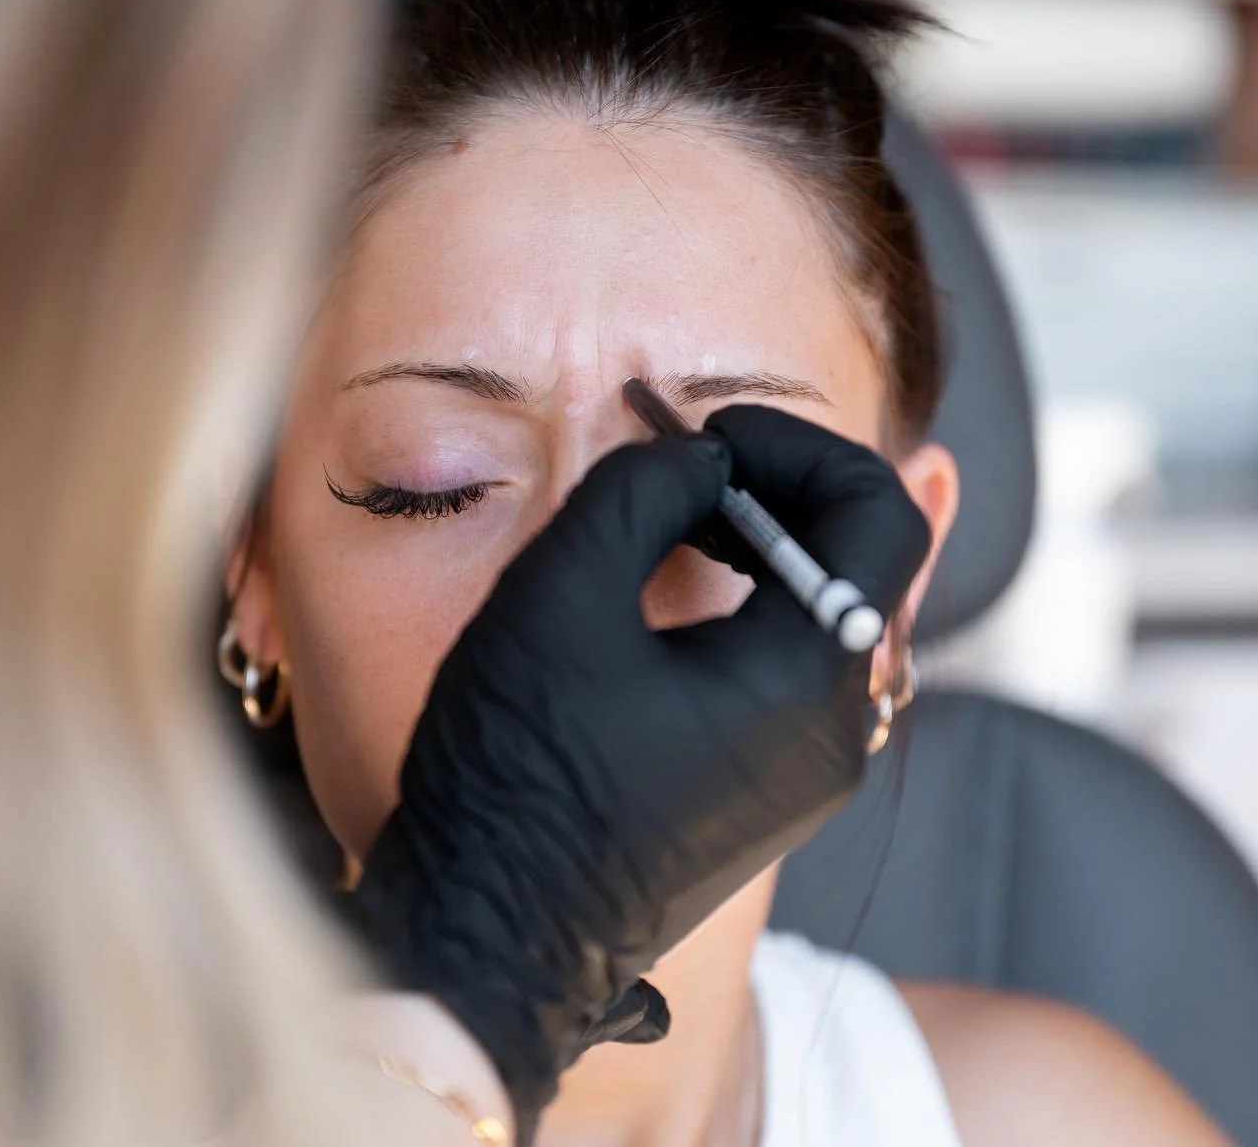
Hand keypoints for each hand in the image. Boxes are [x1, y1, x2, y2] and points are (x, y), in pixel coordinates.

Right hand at [351, 405, 930, 1141]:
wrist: (491, 936)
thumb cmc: (518, 769)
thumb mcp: (563, 590)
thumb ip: (646, 488)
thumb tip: (701, 461)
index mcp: (808, 681)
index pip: (879, 514)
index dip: (799, 444)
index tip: (709, 434)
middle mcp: (836, 735)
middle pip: (863, 563)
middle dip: (782, 487)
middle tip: (687, 464)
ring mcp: (808, 776)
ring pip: (830, 614)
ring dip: (766, 542)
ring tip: (677, 517)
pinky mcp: (769, 796)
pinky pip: (794, 669)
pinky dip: (751, 605)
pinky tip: (676, 591)